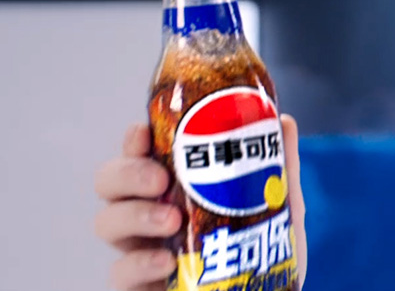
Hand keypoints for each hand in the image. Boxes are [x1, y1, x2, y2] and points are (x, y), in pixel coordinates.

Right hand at [94, 116, 308, 289]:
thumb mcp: (278, 206)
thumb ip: (279, 166)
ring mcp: (139, 249)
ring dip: (134, 216)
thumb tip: (285, 121)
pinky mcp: (137, 285)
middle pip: (110, 182)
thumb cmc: (262, 248)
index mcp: (173, 186)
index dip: (134, 140)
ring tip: (172, 221)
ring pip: (107, 223)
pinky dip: (139, 263)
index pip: (140, 154)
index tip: (144, 133)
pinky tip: (166, 261)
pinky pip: (119, 273)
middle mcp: (148, 213)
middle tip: (160, 180)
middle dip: (127, 173)